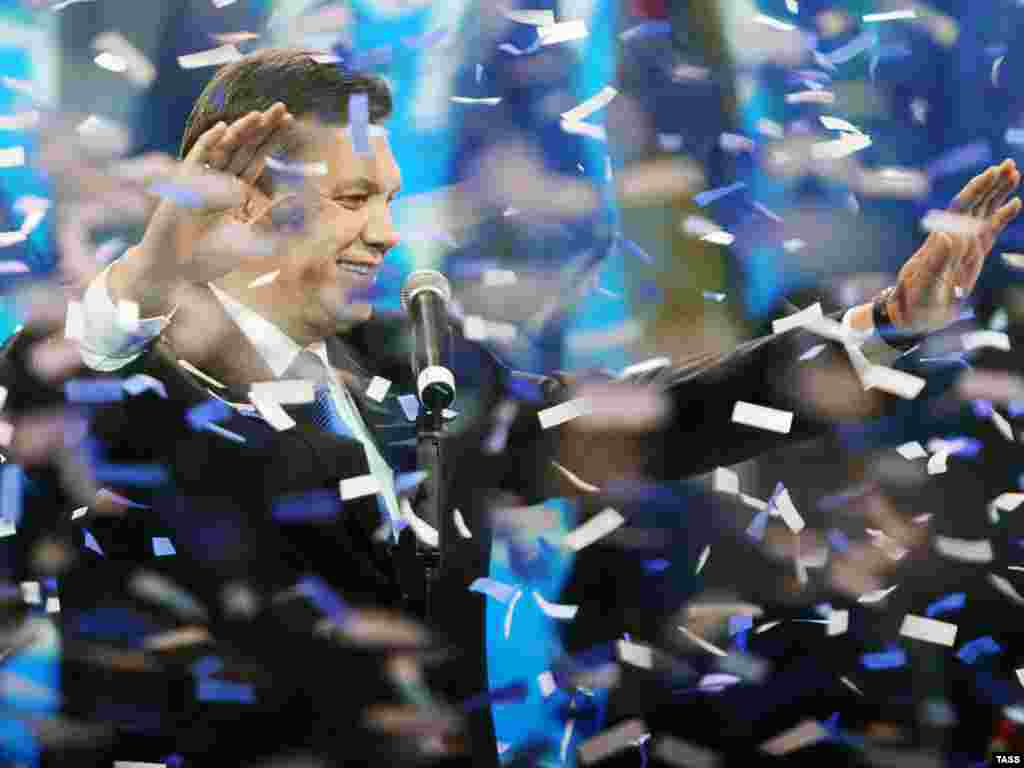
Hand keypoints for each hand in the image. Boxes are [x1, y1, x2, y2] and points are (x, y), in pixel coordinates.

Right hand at [110, 103, 294, 312]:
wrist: (171, 273)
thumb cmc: (205, 260)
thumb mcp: (248, 241)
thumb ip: (268, 223)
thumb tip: (297, 207)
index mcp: (233, 192)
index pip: (256, 160)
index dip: (272, 141)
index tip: (290, 123)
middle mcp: (217, 182)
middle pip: (243, 148)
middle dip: (262, 128)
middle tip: (282, 107)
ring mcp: (199, 182)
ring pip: (224, 150)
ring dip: (240, 131)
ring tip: (260, 114)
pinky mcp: (181, 188)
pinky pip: (196, 161)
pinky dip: (209, 144)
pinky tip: (223, 127)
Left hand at [889, 159, 1021, 330]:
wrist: (913, 315)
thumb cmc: (915, 303)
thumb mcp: (924, 286)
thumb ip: (935, 263)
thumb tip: (946, 236)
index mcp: (943, 241)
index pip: (961, 208)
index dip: (975, 190)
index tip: (990, 173)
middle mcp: (954, 238)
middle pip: (974, 203)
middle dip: (990, 184)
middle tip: (1008, 164)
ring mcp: (965, 245)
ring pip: (984, 212)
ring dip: (998, 193)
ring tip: (1014, 172)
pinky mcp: (973, 255)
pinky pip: (990, 229)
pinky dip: (1003, 215)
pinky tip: (1016, 203)